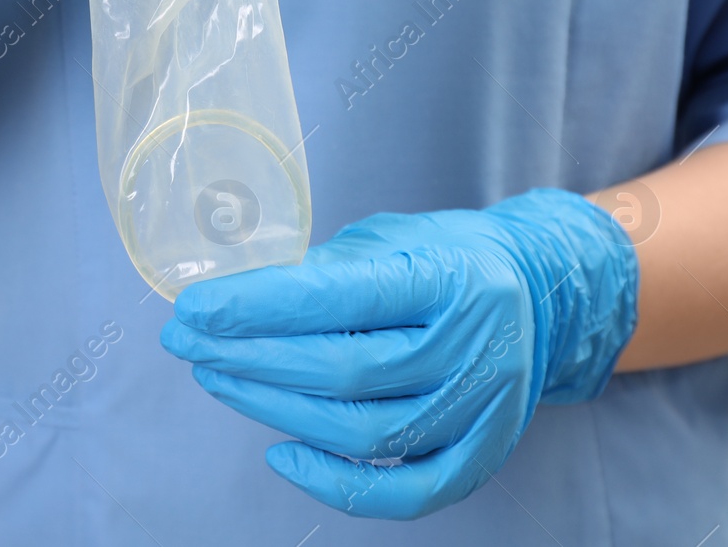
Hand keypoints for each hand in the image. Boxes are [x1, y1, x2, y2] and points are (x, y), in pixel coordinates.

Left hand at [160, 188, 637, 518]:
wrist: (538, 292)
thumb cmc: (446, 258)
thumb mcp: (392, 237)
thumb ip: (326, 270)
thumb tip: (238, 304)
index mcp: (452, 277)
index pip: (342, 297)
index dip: (259, 306)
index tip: (195, 307)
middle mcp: (476, 345)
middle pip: (345, 369)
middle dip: (250, 357)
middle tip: (188, 342)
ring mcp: (484, 409)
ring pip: (363, 429)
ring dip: (274, 408)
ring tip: (218, 378)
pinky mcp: (483, 454)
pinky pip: (406, 490)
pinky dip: (338, 484)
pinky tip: (281, 452)